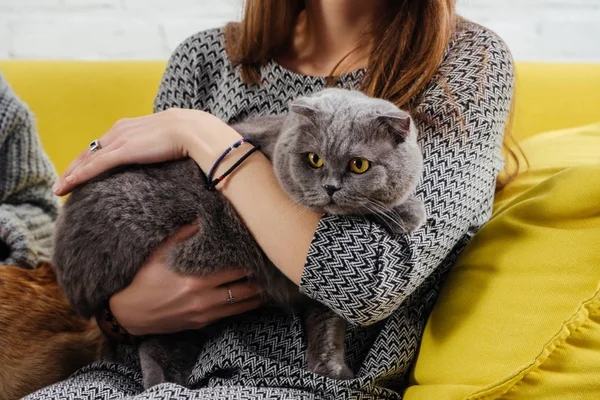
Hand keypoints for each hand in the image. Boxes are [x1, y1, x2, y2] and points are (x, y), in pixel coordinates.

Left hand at [52, 108, 223, 195]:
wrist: (192, 129)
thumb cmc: (188, 134)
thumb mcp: (166, 138)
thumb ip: (157, 144)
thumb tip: (164, 153)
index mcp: (129, 126)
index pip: (102, 144)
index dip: (89, 158)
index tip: (81, 171)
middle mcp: (119, 130)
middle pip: (89, 151)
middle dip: (74, 168)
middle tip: (63, 183)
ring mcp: (119, 140)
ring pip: (87, 159)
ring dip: (71, 175)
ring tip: (60, 189)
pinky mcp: (122, 151)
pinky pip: (95, 166)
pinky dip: (79, 176)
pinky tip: (68, 185)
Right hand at [108, 225, 263, 335]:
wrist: (127, 313)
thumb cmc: (141, 279)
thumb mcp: (159, 252)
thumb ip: (184, 235)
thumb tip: (203, 218)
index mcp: (196, 278)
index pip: (235, 267)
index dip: (250, 259)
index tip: (260, 249)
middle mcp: (204, 298)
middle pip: (244, 287)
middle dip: (259, 276)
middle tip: (271, 265)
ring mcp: (205, 313)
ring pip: (243, 304)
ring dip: (258, 294)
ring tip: (270, 282)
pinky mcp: (202, 323)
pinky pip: (231, 315)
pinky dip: (246, 306)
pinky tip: (255, 298)